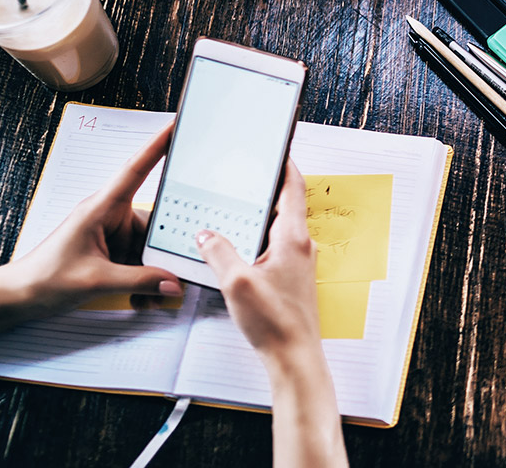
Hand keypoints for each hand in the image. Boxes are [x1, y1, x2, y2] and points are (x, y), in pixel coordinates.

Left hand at [3, 124, 181, 317]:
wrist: (19, 297)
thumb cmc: (43, 278)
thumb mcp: (95, 280)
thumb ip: (139, 280)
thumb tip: (173, 282)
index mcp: (101, 208)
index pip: (136, 170)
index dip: (157, 146)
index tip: (176, 126)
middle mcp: (110, 217)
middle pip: (155, 221)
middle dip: (166, 250)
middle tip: (179, 271)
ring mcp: (113, 235)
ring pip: (151, 247)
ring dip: (156, 272)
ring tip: (155, 296)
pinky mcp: (114, 253)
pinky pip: (142, 262)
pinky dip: (146, 281)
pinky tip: (143, 298)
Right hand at [196, 160, 319, 360]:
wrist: (293, 357)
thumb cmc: (275, 323)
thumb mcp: (236, 282)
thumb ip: (218, 252)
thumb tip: (205, 233)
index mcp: (293, 238)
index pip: (293, 187)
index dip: (284, 164)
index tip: (274, 147)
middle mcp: (300, 246)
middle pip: (285, 205)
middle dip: (264, 188)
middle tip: (243, 173)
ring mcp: (296, 262)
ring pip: (276, 228)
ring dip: (257, 216)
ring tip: (233, 206)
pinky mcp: (289, 278)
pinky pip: (271, 248)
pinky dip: (255, 239)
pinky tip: (235, 246)